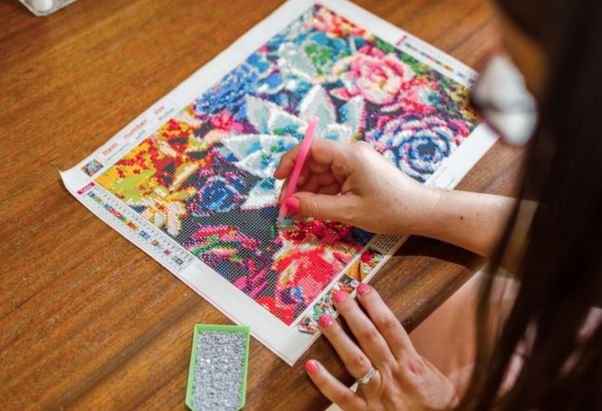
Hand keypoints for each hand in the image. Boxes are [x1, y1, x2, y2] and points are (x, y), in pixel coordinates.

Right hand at [273, 139, 439, 234]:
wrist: (420, 212)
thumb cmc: (390, 210)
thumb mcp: (349, 211)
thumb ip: (316, 206)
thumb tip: (289, 203)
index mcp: (350, 155)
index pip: (312, 148)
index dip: (291, 161)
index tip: (278, 179)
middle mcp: (350, 154)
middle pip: (313, 161)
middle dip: (297, 182)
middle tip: (286, 205)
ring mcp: (353, 164)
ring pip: (320, 173)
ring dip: (307, 191)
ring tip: (297, 212)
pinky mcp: (356, 174)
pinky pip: (331, 181)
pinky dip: (320, 194)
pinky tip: (312, 209)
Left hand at [305, 284, 457, 410]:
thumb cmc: (435, 403)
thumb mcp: (432, 374)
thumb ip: (411, 354)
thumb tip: (394, 330)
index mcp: (411, 364)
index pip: (391, 327)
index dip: (376, 305)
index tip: (363, 288)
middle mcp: (394, 376)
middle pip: (370, 338)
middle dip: (353, 314)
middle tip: (338, 295)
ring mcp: (378, 395)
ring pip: (355, 361)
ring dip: (338, 338)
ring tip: (324, 319)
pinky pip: (342, 396)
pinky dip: (325, 381)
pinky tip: (311, 365)